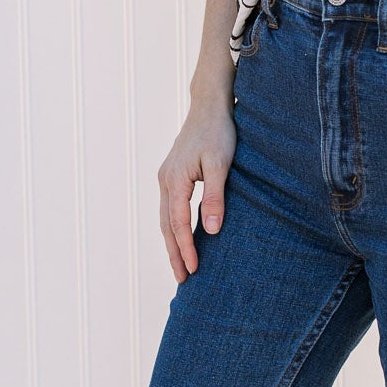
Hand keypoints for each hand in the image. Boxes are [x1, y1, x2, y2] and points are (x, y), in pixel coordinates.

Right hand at [158, 94, 236, 281]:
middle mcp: (165, 181)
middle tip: (183, 280)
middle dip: (174, 253)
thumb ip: (215, 197)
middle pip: (167, 226)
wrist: (209, 106)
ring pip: (166, 219)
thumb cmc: (218, 133)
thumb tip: (211, 230)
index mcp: (175, 180)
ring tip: (181, 266)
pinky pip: (170, 209)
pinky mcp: (172, 175)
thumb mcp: (221, 165)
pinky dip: (175, 228)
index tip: (194, 269)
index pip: (179, 223)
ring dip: (173, 243)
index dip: (186, 248)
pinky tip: (183, 238)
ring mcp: (166, 178)